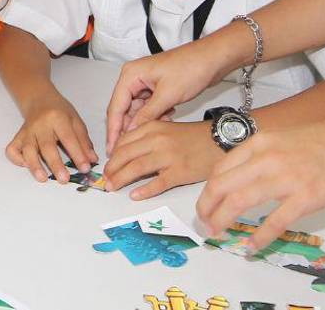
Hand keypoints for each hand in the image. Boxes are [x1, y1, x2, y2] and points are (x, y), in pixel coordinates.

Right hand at [5, 92, 97, 181]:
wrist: (39, 98)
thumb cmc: (59, 111)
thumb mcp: (75, 121)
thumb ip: (84, 141)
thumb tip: (92, 160)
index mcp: (58, 118)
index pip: (68, 138)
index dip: (78, 154)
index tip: (86, 168)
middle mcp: (40, 124)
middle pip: (46, 146)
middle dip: (55, 164)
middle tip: (64, 180)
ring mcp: (27, 131)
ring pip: (27, 149)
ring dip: (34, 165)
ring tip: (43, 178)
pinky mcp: (18, 136)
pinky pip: (12, 149)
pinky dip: (17, 159)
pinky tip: (27, 165)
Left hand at [103, 120, 219, 198]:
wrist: (219, 141)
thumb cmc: (191, 137)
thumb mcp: (165, 129)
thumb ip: (145, 138)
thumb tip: (124, 152)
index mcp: (152, 127)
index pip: (123, 142)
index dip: (111, 156)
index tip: (106, 165)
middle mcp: (157, 140)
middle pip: (125, 155)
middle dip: (111, 169)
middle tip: (105, 179)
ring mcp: (168, 157)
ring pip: (136, 168)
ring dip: (120, 179)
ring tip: (112, 187)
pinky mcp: (180, 172)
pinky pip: (157, 183)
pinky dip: (143, 190)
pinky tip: (134, 195)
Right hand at [106, 38, 228, 153]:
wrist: (212, 59)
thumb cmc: (191, 67)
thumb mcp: (168, 94)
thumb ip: (148, 114)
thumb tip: (132, 131)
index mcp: (131, 75)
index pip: (116, 106)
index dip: (113, 128)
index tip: (111, 148)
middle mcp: (134, 78)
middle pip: (124, 109)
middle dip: (128, 128)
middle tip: (126, 150)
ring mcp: (145, 83)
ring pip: (137, 110)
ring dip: (146, 122)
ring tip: (154, 134)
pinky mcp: (156, 88)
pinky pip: (149, 107)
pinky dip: (156, 116)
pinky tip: (167, 118)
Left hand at [197, 111, 324, 250]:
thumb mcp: (287, 139)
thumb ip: (264, 156)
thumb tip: (245, 179)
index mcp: (261, 142)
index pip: (220, 169)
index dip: (207, 191)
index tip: (204, 205)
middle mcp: (267, 157)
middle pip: (221, 186)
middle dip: (206, 208)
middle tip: (203, 224)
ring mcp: (286, 178)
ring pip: (239, 202)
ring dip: (222, 221)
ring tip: (215, 234)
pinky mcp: (308, 197)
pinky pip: (274, 221)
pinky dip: (259, 236)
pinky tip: (251, 246)